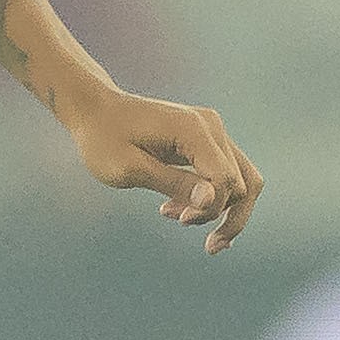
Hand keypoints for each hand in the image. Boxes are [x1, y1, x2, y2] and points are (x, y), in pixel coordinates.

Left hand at [70, 80, 262, 250]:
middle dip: (222, 215)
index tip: (177, 219)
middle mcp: (211, 127)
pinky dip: (214, 198)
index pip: (224, 179)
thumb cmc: (104, 139)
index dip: (209, 210)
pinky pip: (225, 174)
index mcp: (193, 130)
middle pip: (244, 183)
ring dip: (224, 211)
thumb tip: (212, 201)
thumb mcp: (130, 168)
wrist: (95, 110)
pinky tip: (183, 214)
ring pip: (242, 180)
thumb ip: (173, 183)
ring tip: (189, 226)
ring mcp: (211, 131)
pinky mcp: (205, 140)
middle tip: (186, 228)